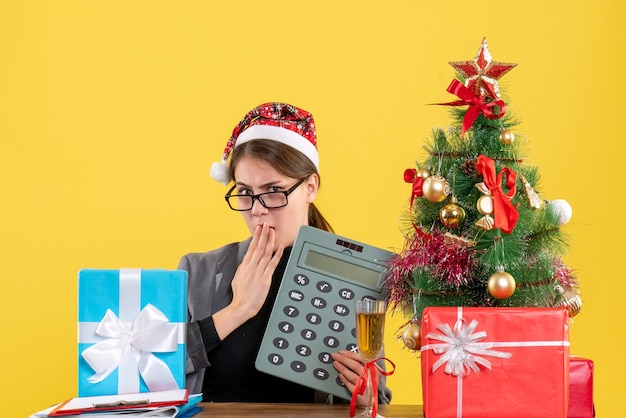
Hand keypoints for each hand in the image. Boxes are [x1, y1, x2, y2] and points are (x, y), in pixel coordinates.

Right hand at [213, 223, 283, 338]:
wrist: (241, 307)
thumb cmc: (240, 296)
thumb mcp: (238, 278)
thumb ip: (244, 269)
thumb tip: (247, 263)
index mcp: (244, 266)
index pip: (251, 248)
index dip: (256, 237)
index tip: (259, 229)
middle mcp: (251, 267)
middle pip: (258, 247)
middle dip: (263, 235)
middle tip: (266, 225)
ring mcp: (258, 272)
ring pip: (265, 253)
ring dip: (269, 241)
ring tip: (272, 232)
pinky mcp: (265, 279)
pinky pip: (272, 264)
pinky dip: (276, 255)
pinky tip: (279, 248)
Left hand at [332, 349, 370, 405]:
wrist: (373, 400)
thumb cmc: (370, 382)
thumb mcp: (371, 371)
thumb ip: (362, 363)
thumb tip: (347, 355)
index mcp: (375, 369)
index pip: (362, 359)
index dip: (350, 354)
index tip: (341, 352)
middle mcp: (372, 378)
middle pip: (356, 366)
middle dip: (344, 360)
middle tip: (335, 356)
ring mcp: (367, 387)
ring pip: (353, 376)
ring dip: (343, 369)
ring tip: (336, 364)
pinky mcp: (362, 397)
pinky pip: (352, 387)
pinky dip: (345, 381)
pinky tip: (340, 376)